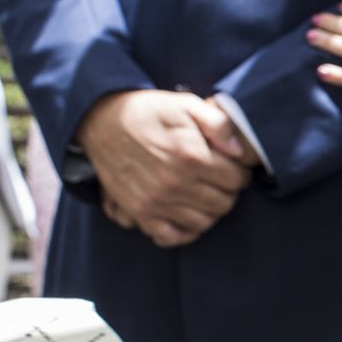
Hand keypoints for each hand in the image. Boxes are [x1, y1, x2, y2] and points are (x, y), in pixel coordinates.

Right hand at [77, 90, 251, 247]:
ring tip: (205, 195)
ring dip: (210, 211)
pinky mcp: (140, 212)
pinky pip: (171, 237)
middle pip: (224, 204)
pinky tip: (187, 215)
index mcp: (191, 157)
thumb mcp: (187, 104)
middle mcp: (175, 183)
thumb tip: (240, 151)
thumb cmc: (150, 112)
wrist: (101, 121)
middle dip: (228, 192)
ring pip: (203, 223)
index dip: (240, 173)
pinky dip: (184, 231)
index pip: (237, 180)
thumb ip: (219, 124)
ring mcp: (156, 201)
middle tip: (220, 181)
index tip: (233, 167)